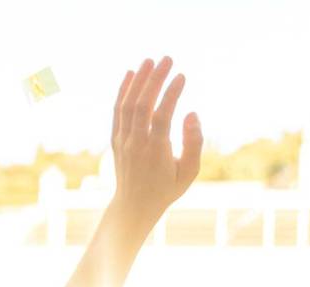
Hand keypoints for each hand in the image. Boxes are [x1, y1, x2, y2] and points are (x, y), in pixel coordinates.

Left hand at [109, 57, 202, 227]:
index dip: (171, 95)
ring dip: (137, 82)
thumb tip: (192, 114)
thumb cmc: (167, 188)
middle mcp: (135, 144)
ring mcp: (123, 141)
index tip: (182, 75)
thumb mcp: (189, 171)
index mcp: (155, 152)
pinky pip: (117, 112)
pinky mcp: (116, 140)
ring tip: (149, 60)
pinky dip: (122, 92)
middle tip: (167, 58)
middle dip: (154, 80)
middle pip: (141, 107)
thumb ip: (193, 143)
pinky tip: (130, 74)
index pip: (161, 117)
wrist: (133, 206)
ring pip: (126, 107)